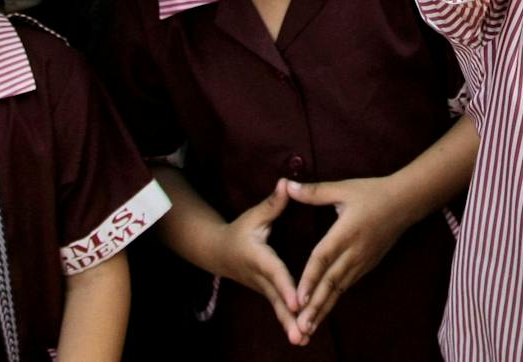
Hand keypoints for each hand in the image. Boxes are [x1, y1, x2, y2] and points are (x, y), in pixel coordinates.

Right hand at [206, 183, 304, 344]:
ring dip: (290, 325)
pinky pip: (280, 309)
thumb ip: (273, 203)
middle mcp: (260, 277)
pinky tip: (303, 336)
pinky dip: (290, 322)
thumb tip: (287, 183)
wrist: (218, 251)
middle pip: (277, 299)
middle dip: (289, 317)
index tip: (297, 301)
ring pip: (278, 309)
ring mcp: (263, 288)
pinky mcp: (268, 294)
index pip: (275, 273)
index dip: (286, 287)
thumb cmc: (240, 230)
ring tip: (303, 340)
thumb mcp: (254, 215)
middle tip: (301, 334)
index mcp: (259, 257)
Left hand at [285, 174, 422, 343]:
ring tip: (309, 327)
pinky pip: (347, 285)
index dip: (309, 279)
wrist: (406, 202)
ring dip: (324, 308)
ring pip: (339, 289)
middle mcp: (354, 251)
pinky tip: (324, 311)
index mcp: (346, 232)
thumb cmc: (373, 192)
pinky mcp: (367, 265)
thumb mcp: (344, 188)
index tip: (297, 299)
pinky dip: (334, 299)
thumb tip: (287, 186)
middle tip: (300, 327)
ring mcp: (363, 261)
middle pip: (331, 283)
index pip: (323, 259)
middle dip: (315, 306)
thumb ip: (314, 192)